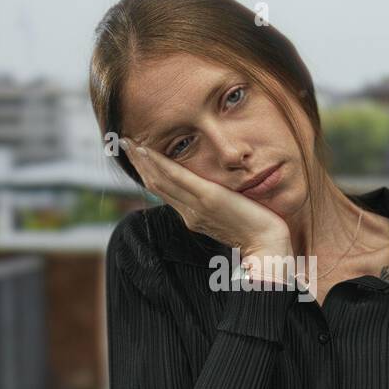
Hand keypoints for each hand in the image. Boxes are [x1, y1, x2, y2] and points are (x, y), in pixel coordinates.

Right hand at [119, 137, 291, 258]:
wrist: (266, 246)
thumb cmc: (255, 231)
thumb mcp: (229, 217)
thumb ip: (215, 207)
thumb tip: (211, 196)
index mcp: (192, 216)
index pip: (163, 191)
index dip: (146, 173)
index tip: (135, 156)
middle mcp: (188, 212)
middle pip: (155, 184)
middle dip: (138, 163)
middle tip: (121, 142)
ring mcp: (195, 206)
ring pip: (160, 180)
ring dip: (142, 159)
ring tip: (127, 142)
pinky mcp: (208, 198)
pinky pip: (177, 177)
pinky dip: (159, 163)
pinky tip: (147, 150)